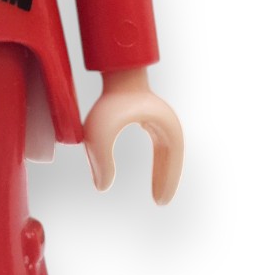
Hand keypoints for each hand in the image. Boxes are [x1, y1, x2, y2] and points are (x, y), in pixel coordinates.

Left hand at [82, 67, 183, 204]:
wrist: (114, 72)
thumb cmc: (110, 100)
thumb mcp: (100, 133)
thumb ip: (100, 160)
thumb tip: (102, 187)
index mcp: (166, 128)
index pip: (171, 161)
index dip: (166, 181)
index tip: (160, 202)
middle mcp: (167, 124)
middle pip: (173, 160)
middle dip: (167, 181)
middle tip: (161, 203)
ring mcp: (160, 120)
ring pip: (168, 155)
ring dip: (164, 173)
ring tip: (159, 196)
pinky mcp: (150, 118)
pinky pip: (160, 147)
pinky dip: (160, 163)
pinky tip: (155, 175)